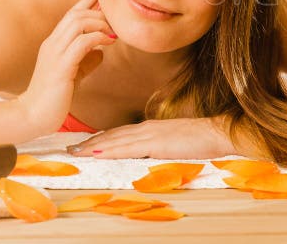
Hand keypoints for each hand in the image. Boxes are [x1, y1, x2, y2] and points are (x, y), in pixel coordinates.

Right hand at [18, 0, 115, 134]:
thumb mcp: (73, 73)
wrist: (33, 116)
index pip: (71, 14)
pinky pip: (82, 43)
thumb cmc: (54, 96)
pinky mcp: (61, 66)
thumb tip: (102, 52)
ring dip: (100, 24)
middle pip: (76, 13)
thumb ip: (85, 61)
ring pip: (78, 22)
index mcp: (54, 43)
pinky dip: (98, 38)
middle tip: (115, 23)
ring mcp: (55, 53)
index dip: (87, 2)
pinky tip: (109, 43)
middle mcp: (52, 43)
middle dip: (99, 12)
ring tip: (113, 34)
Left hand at [66, 118, 233, 158]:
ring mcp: (150, 134)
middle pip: (112, 135)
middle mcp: (147, 128)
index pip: (119, 134)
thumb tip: (146, 156)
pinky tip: (96, 153)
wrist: (217, 133)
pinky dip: (109, 150)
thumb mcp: (175, 142)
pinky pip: (127, 148)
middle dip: (89, 143)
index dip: (100, 139)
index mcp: (151, 128)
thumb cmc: (202, 140)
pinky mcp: (156, 142)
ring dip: (92, 146)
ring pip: (115, 140)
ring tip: (75, 153)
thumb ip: (159, 147)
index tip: (83, 145)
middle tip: (69, 149)